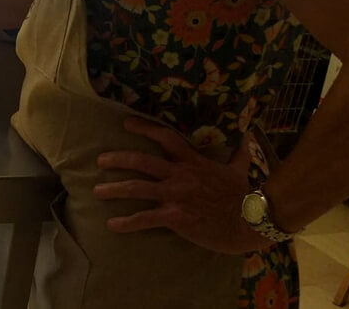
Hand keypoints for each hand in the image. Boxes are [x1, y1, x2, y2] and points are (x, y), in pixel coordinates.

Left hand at [94, 118, 270, 254]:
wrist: (251, 222)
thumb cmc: (245, 197)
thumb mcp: (239, 170)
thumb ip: (238, 154)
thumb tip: (247, 137)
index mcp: (193, 161)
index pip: (166, 137)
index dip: (145, 128)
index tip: (126, 123)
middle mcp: (180, 175)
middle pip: (141, 161)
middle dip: (118, 159)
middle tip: (100, 161)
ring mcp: (175, 195)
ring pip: (137, 188)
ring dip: (114, 189)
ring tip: (97, 191)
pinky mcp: (175, 217)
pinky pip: (145, 218)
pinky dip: (126, 222)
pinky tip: (112, 225)